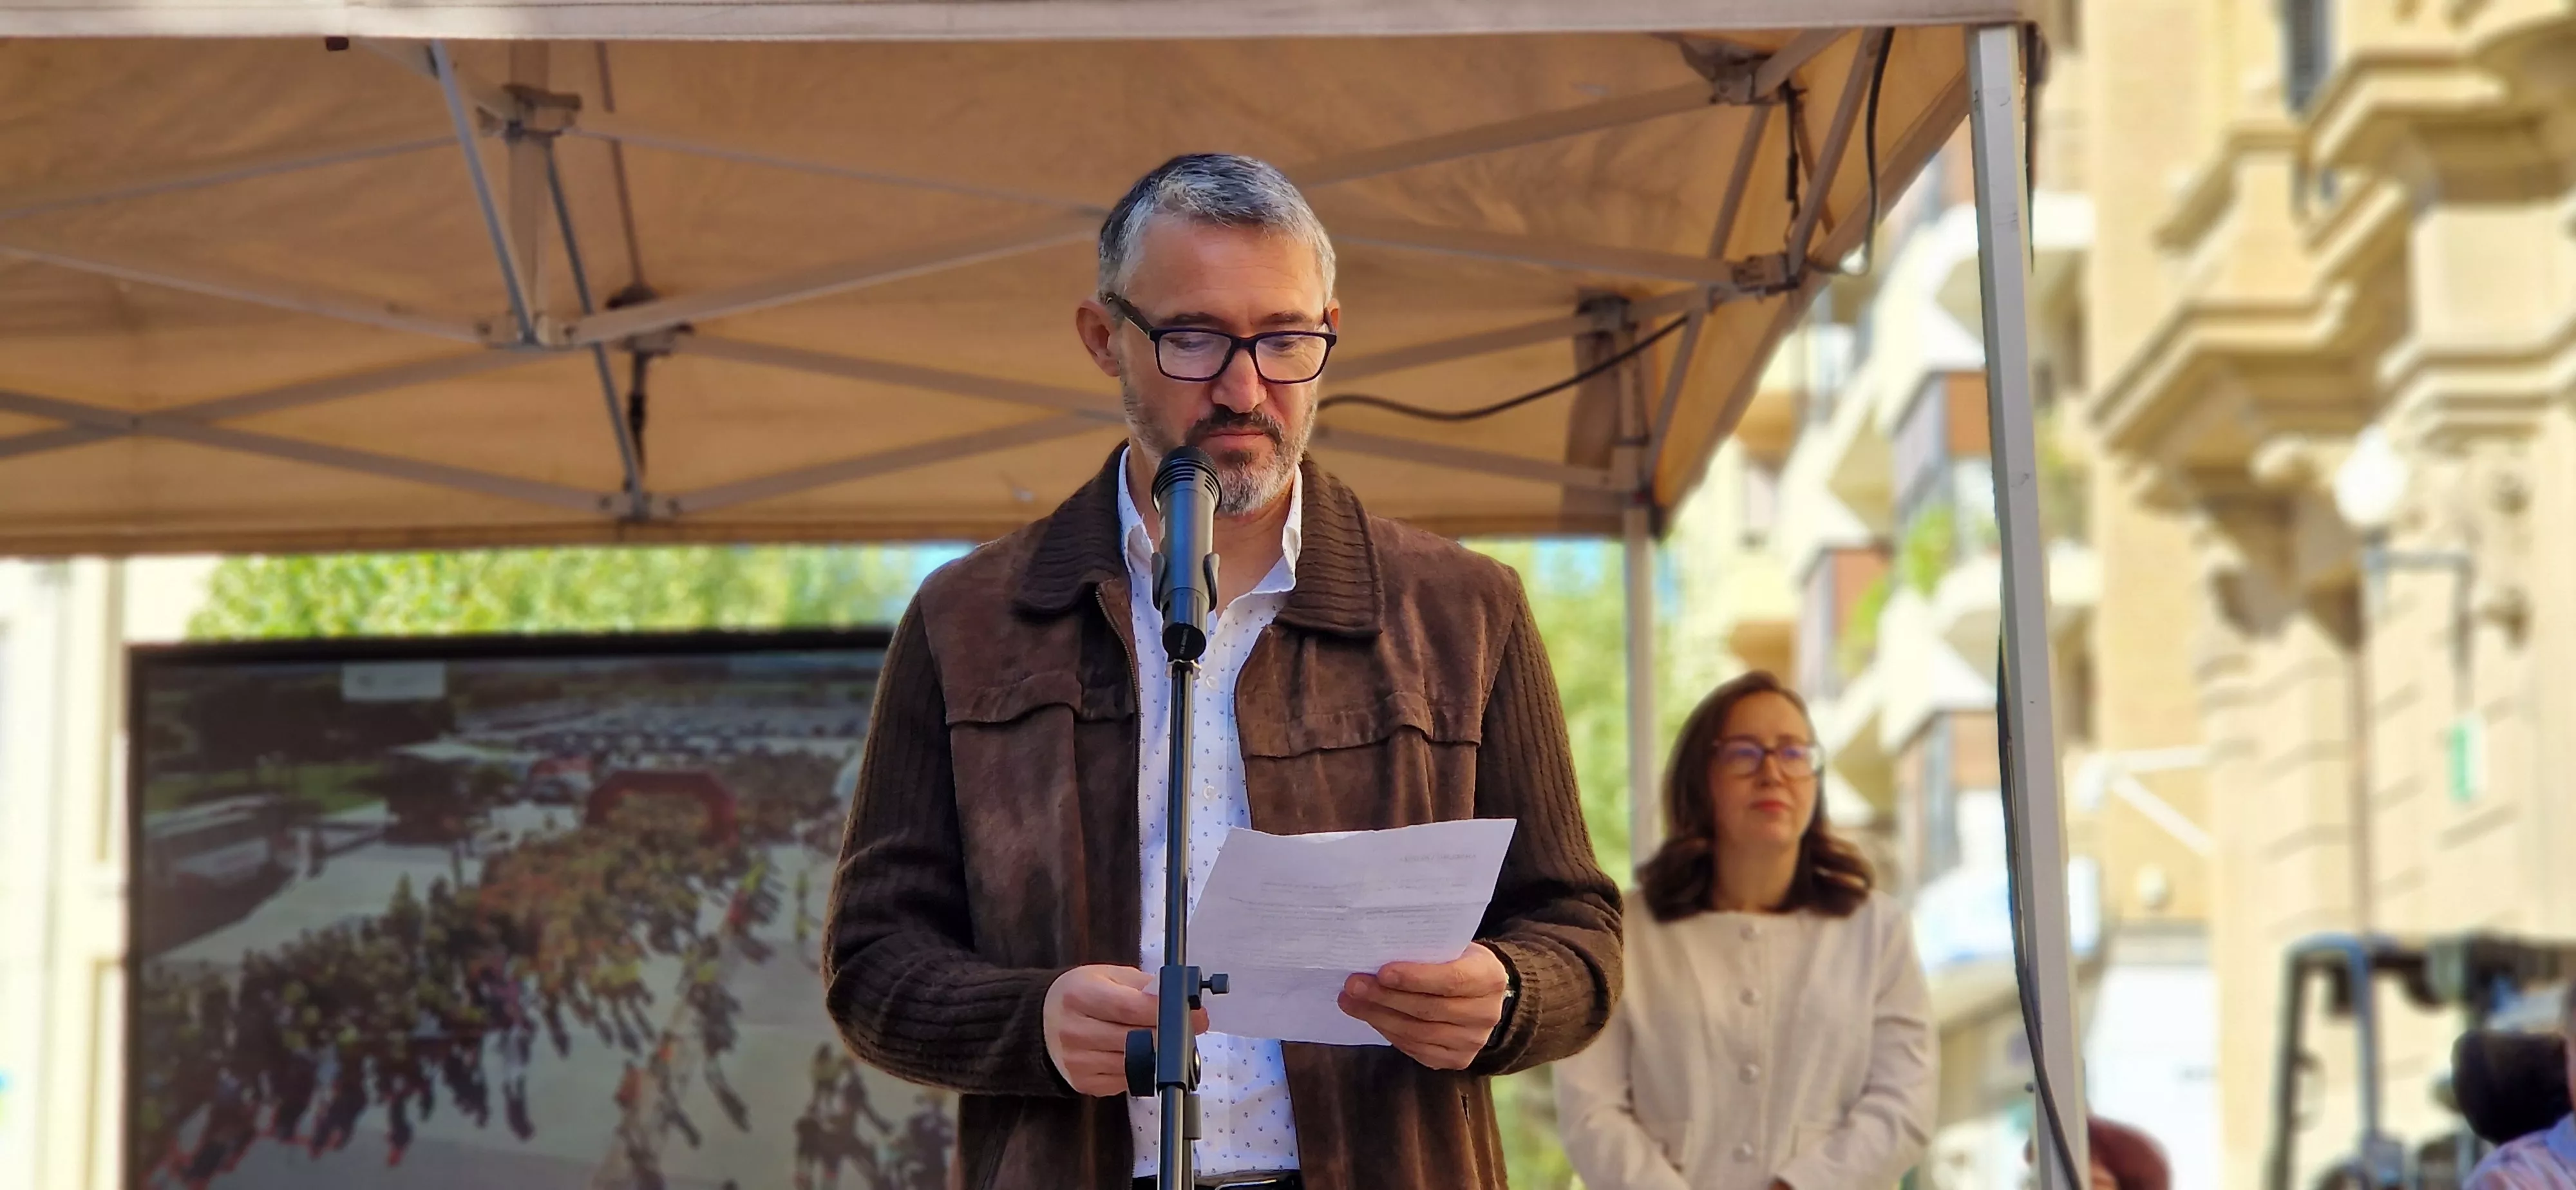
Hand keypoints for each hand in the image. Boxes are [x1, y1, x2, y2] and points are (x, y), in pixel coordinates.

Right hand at [1043, 965, 1208, 1095]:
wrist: (1042, 1021)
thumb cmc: (1080, 994)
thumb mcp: (1107, 976)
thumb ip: (1142, 985)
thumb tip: (1173, 997)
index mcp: (1079, 996)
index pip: (1131, 1008)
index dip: (1166, 1013)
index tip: (1195, 1014)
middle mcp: (1074, 1031)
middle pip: (1135, 1039)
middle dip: (1168, 1035)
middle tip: (1190, 1029)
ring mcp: (1077, 1061)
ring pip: (1134, 1063)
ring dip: (1158, 1055)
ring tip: (1167, 1041)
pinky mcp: (1083, 1083)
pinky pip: (1125, 1080)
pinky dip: (1140, 1069)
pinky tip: (1141, 1055)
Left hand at [1337, 943, 1508, 1070]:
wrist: (1481, 994)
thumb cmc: (1458, 963)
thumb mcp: (1452, 948)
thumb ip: (1425, 953)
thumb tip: (1374, 959)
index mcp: (1490, 977)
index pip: (1451, 980)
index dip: (1414, 978)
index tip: (1381, 972)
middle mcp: (1487, 1014)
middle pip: (1429, 1009)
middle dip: (1385, 997)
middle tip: (1353, 986)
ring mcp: (1474, 1041)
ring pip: (1419, 1033)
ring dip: (1379, 1017)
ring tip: (1351, 1002)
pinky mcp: (1459, 1060)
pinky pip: (1418, 1050)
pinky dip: (1391, 1034)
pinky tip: (1373, 1018)